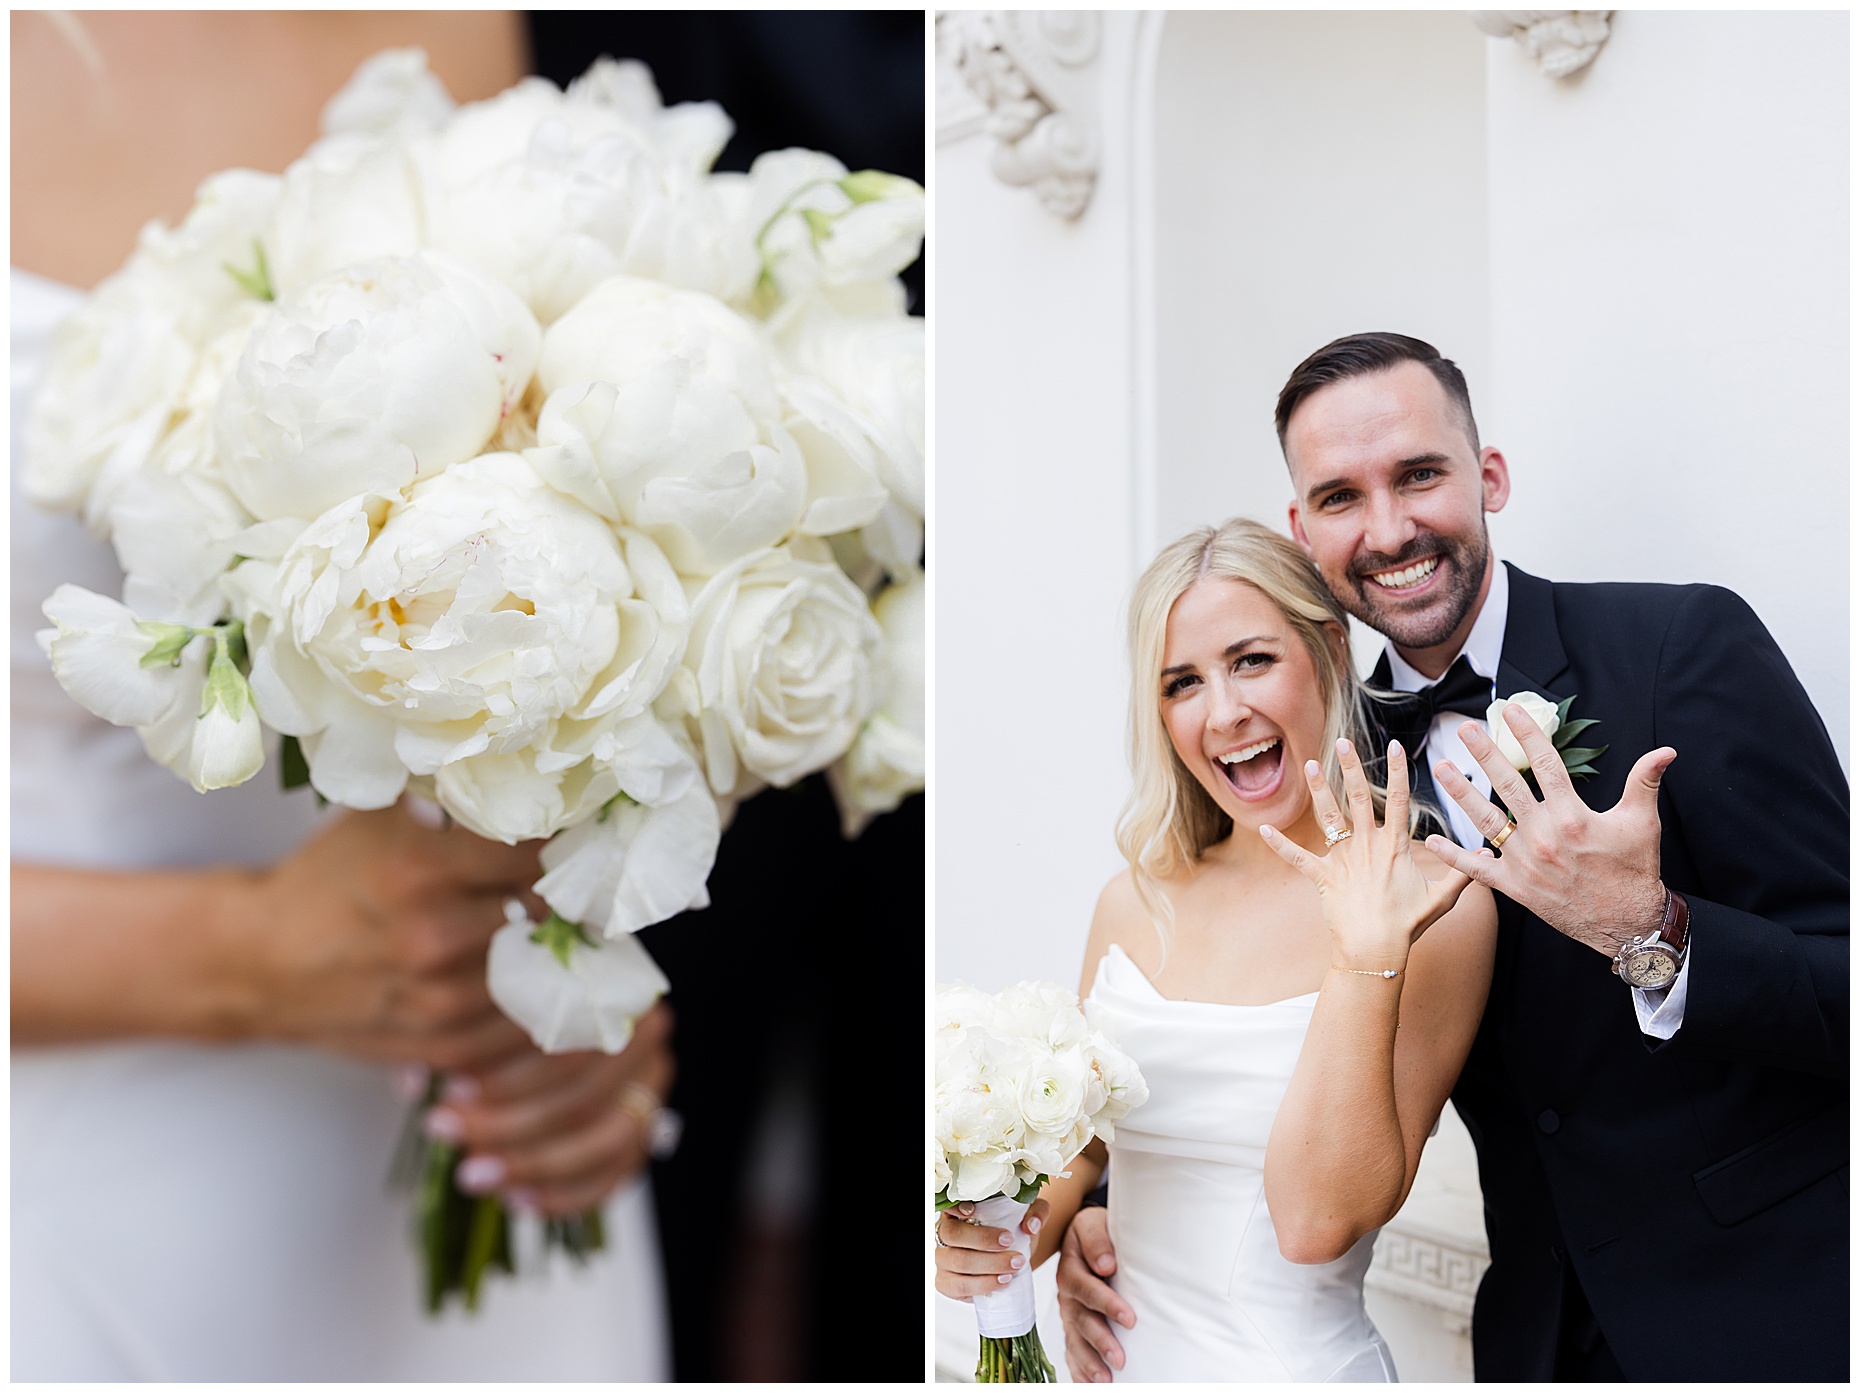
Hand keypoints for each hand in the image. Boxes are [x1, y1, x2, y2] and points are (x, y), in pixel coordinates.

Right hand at [223, 798, 543, 1071]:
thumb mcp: (379, 817)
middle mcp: (434, 938)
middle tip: (576, 878)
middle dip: (564, 891)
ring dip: (558, 946)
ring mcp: (442, 1000)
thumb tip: (526, 768)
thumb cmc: (328, 879)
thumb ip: (450, 797)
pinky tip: (540, 975)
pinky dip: (543, 1001)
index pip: (533, 846)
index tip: (573, 830)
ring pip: (546, 968)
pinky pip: (528, 1026)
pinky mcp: (447, 1044)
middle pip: (549, 908)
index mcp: (418, 870)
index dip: (561, 836)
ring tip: (559, 923)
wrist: (260, 963)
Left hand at [421, 1002, 675, 1215]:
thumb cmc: (505, 1013)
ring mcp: (651, 1084)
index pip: (564, 1042)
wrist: (558, 1025)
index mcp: (609, 990)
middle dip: (507, 1126)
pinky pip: (616, 1173)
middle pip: (582, 1094)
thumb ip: (462, 1042)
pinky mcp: (648, 1128)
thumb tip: (415, 1083)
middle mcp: (642, 1034)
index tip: (449, 1094)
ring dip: (533, 1164)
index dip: (505, 1076)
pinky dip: (566, 1194)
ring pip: (603, 1139)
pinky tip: (516, 1198)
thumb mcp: (485, 1012)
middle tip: (450, 1137)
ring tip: (473, 1176)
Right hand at [933, 1197, 1046, 1300]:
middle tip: (1010, 1241)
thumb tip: (1030, 1226)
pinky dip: (983, 1284)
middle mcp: (945, 1232)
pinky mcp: (947, 1283)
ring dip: (989, 1264)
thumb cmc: (1012, 1232)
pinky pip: (960, 1286)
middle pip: (953, 1234)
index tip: (973, 1212)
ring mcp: (943, 1259)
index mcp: (958, 1211)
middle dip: (983, 1239)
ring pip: (958, 1261)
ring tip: (1014, 1265)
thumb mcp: (1028, 1216)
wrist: (1010, 1261)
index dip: (956, 1208)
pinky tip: (1003, 1280)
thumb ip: (1036, 1213)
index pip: (948, 1205)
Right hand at [1057, 1205, 1132, 1382]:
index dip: (1106, 1304)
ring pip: (1074, 1340)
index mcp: (1071, 1269)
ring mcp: (1068, 1313)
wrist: (1085, 1233)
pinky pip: (1071, 1350)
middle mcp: (1066, 1295)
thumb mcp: (1092, 1223)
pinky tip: (1088, 1384)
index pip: (1086, 1289)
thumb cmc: (1094, 1230)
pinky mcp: (1072, 1326)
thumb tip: (1106, 1264)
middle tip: (1119, 1358)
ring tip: (1105, 1380)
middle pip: (1080, 1321)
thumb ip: (1097, 1240)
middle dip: (1100, 1341)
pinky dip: (1078, 1369)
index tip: (1129, 1318)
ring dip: (1089, 1362)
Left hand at [1261, 738, 1471, 970]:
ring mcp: (1343, 859)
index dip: (1399, 771)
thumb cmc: (1409, 925)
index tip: (1397, 746)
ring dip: (1319, 789)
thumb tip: (1489, 855)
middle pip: (1360, 797)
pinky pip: (1298, 857)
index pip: (1402, 800)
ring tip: (1309, 763)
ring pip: (1329, 816)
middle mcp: (1368, 846)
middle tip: (1343, 742)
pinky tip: (1261, 828)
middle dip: (1352, 767)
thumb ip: (1463, 872)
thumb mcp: (1442, 898)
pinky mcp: (1322, 876)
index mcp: (1395, 846)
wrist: (1376, 949)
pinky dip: (1278, 843)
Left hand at [1426, 705, 1671, 956]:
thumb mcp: (1642, 823)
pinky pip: (1478, 870)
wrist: (1628, 925)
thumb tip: (1666, 750)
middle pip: (1507, 786)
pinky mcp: (1515, 887)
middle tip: (1465, 729)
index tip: (1511, 712)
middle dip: (1484, 754)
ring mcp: (1525, 862)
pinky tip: (1431, 840)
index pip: (1546, 765)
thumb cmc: (1635, 871)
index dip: (1528, 735)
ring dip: (1460, 793)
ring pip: (1486, 820)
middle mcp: (1543, 836)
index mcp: (1572, 816)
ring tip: (1441, 769)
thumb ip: (1645, 782)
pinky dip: (1454, 855)